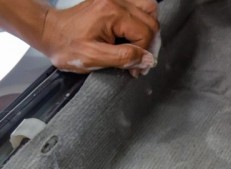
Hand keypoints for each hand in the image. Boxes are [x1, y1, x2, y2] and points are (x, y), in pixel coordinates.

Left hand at [41, 0, 159, 76]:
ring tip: (141, 45)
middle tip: (140, 61)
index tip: (136, 69)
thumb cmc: (66, 46)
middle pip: (151, 21)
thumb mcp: (93, 58)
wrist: (49, 32)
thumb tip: (148, 60)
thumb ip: (123, 58)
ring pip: (149, 9)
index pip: (145, 33)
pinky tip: (136, 33)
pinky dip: (143, 20)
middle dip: (150, 44)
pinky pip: (139, 5)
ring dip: (149, 29)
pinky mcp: (113, 1)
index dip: (144, 54)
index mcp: (112, 13)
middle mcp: (116, 1)